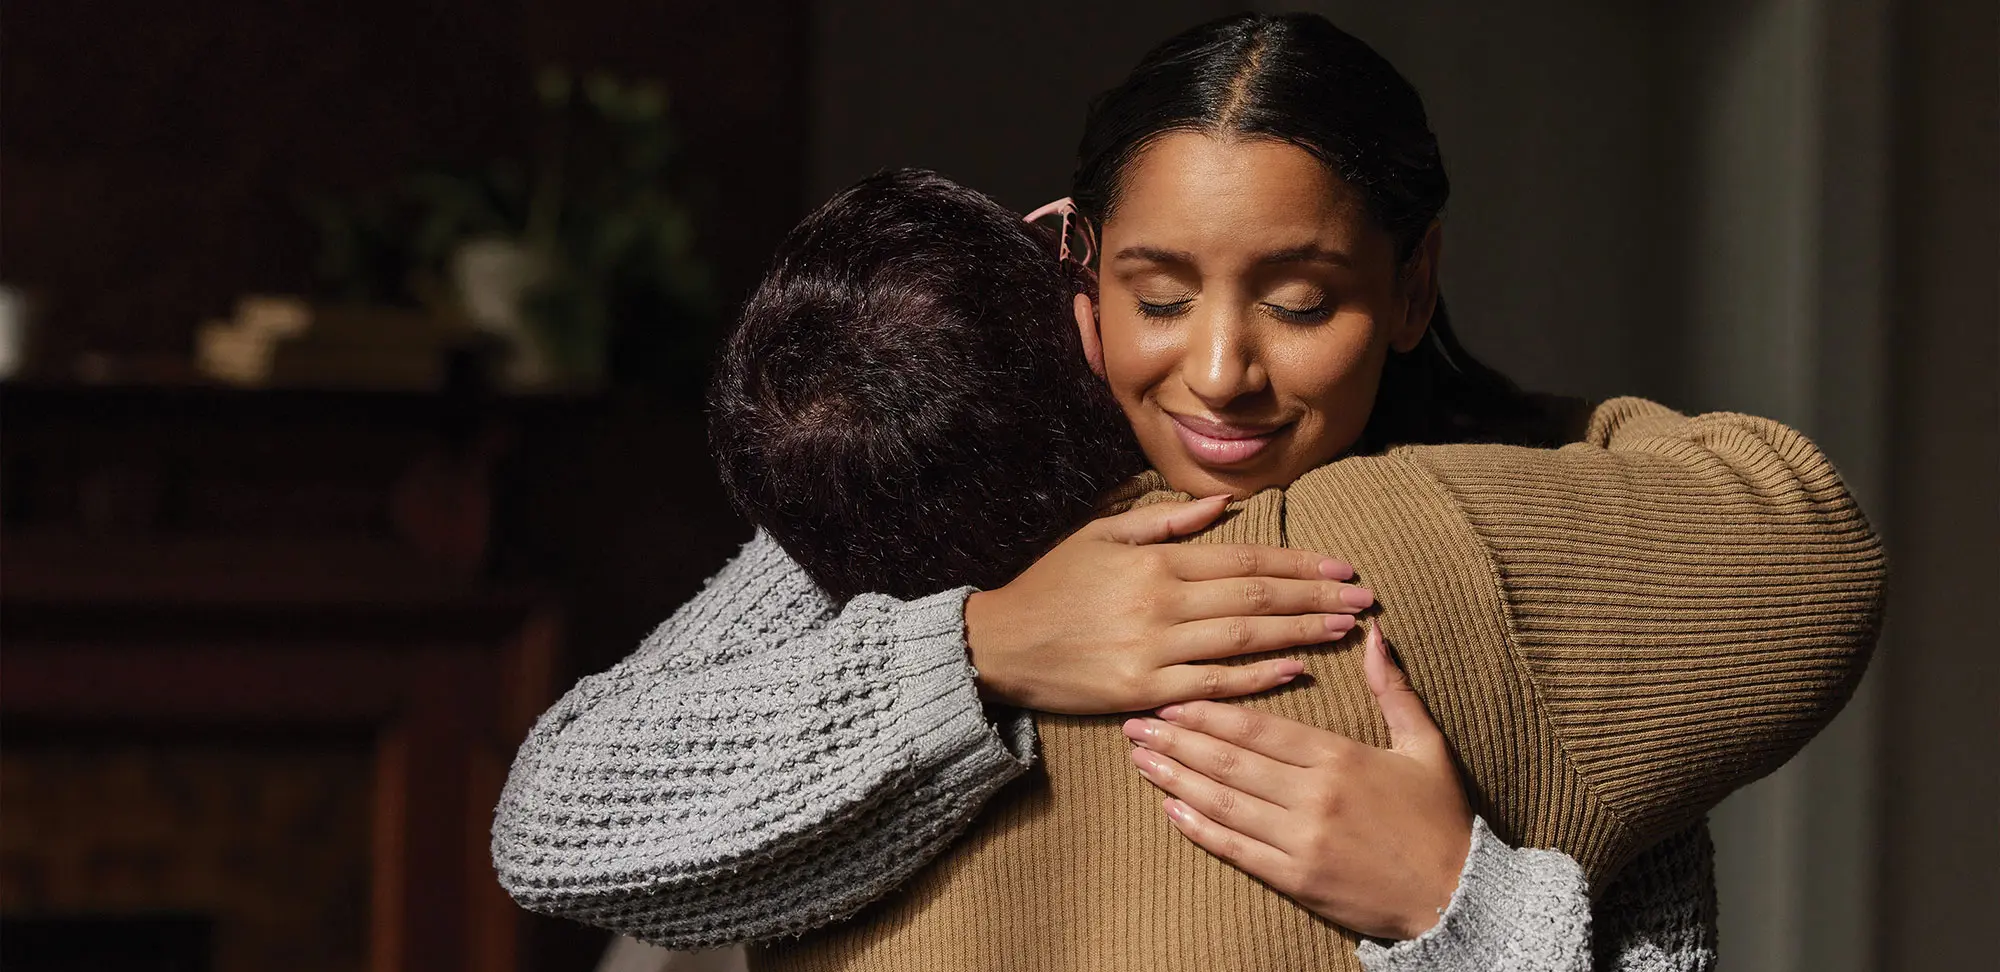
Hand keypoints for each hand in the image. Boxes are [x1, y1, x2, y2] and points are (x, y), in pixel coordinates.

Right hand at [964, 495, 1372, 713]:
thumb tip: (1223, 504)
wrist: (1001, 644)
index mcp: (1157, 563)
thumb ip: (1165, 520)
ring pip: (1244, 640)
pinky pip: (1213, 686)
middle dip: (1316, 597)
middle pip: (1256, 598)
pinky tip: (1296, 670)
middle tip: (1364, 599)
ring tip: (1345, 629)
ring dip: (1301, 633)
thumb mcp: (1103, 535)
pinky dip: (1258, 679)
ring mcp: (1155, 650)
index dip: (1299, 563)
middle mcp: (1163, 604)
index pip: (1244, 559)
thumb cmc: (1052, 586)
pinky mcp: (1144, 691)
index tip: (1342, 567)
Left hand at [1121, 625, 1472, 940]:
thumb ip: (1394, 690)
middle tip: (1136, 724)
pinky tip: (1170, 809)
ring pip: (1224, 802)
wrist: (1458, 897)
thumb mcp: (1425, 746)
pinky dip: (1199, 829)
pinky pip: (1236, 849)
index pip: (1259, 727)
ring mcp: (1301, 840)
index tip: (1172, 699)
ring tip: (1140, 760)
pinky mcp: (1296, 880)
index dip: (1209, 711)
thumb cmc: (1441, 819)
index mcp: (1340, 757)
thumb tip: (1374, 634)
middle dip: (1177, 739)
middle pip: (1230, 760)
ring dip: (1176, 778)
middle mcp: (1313, 796)